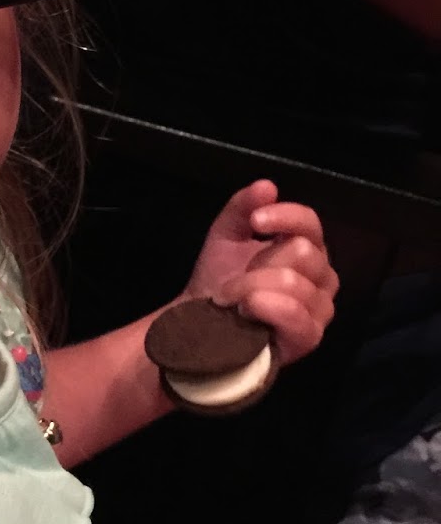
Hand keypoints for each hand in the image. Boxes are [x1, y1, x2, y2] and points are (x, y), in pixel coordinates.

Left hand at [182, 180, 338, 365]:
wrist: (200, 323)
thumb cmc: (220, 279)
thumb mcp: (225, 235)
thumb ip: (242, 207)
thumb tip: (267, 186)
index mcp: (307, 247)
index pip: (311, 223)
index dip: (285, 217)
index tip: (255, 221)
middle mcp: (323, 277)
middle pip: (304, 252)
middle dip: (258, 264)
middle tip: (233, 281)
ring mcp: (320, 309)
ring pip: (293, 283)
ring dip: (250, 290)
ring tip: (233, 301)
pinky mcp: (310, 337)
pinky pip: (296, 315)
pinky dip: (264, 309)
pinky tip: (247, 313)